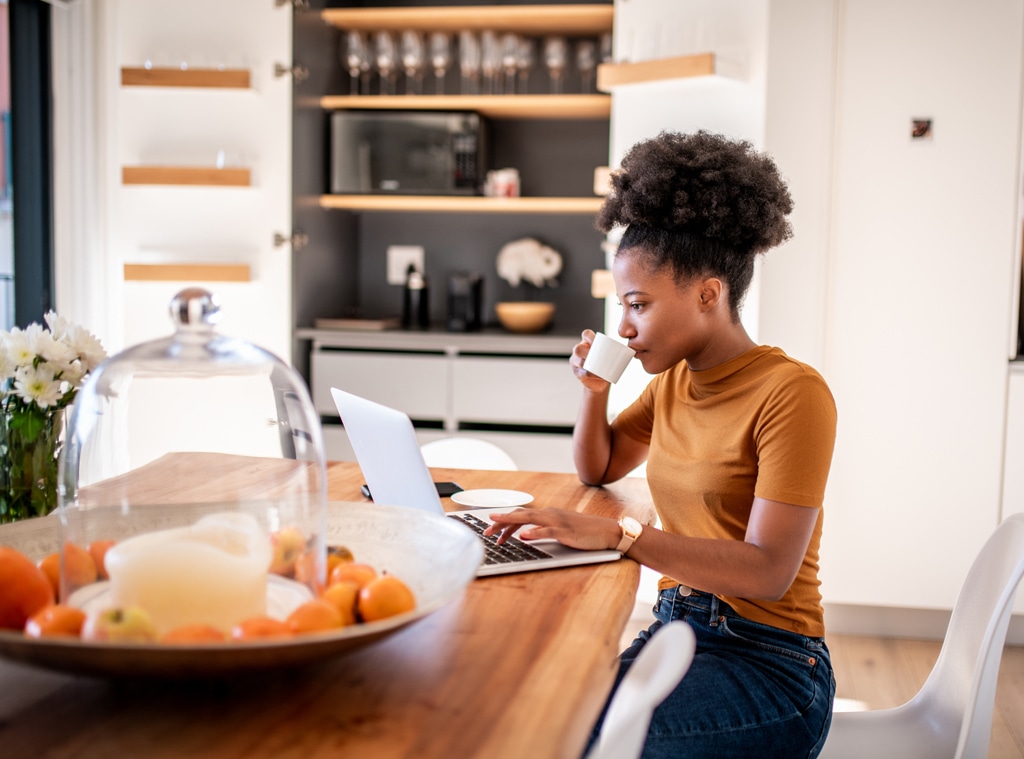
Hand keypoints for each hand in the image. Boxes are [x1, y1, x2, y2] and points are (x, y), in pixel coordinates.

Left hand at [483, 507, 620, 551]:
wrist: (607, 531)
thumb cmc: (585, 532)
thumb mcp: (561, 529)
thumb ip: (544, 530)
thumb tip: (525, 535)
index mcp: (548, 514)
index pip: (522, 515)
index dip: (505, 521)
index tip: (491, 530)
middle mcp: (550, 514)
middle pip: (521, 515)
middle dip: (502, 522)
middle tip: (486, 530)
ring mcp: (558, 522)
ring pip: (530, 519)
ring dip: (511, 523)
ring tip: (497, 529)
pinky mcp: (566, 532)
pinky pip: (548, 531)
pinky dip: (535, 532)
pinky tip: (524, 536)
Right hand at [571, 330, 611, 391]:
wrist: (600, 382)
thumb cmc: (605, 365)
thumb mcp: (608, 355)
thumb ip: (614, 351)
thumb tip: (630, 351)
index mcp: (587, 343)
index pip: (585, 334)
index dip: (590, 336)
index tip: (597, 341)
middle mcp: (579, 351)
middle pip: (578, 348)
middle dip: (586, 351)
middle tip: (597, 356)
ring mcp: (576, 363)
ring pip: (578, 361)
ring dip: (590, 364)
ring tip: (600, 367)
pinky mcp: (578, 374)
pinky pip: (583, 373)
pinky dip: (592, 374)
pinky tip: (600, 375)